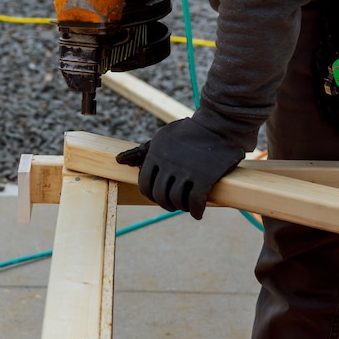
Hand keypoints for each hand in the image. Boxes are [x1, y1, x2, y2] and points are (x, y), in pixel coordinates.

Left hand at [116, 118, 243, 219]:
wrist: (219, 125)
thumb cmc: (189, 133)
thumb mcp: (162, 138)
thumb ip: (142, 152)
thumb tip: (119, 161)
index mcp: (155, 154)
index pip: (145, 185)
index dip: (152, 195)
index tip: (161, 196)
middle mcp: (168, 163)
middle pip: (160, 195)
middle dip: (166, 204)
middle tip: (175, 204)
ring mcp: (187, 170)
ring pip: (176, 200)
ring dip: (181, 207)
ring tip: (186, 206)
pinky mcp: (205, 176)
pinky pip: (195, 202)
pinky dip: (195, 211)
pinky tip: (197, 213)